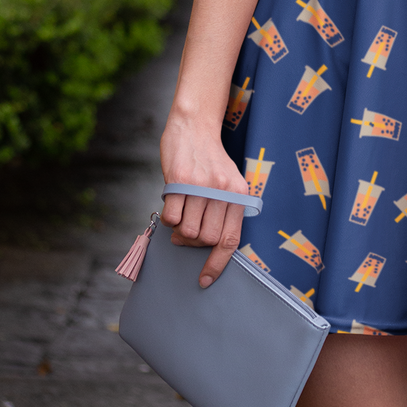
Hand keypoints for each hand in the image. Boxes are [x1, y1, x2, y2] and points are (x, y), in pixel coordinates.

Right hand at [160, 116, 249, 287]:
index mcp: (238, 194)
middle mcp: (223, 190)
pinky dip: (168, 217)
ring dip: (180, 230)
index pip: (230, 239)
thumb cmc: (209, 159)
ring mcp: (201, 185)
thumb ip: (224, 211)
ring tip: (181, 214)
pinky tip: (172, 202)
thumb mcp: (228, 182)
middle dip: (194, 242)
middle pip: (207, 239)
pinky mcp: (179, 179)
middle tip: (187, 230)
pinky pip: (171, 216)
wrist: (195, 126)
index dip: (217, 264)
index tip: (205, 280)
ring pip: (188, 230)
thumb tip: (208, 245)